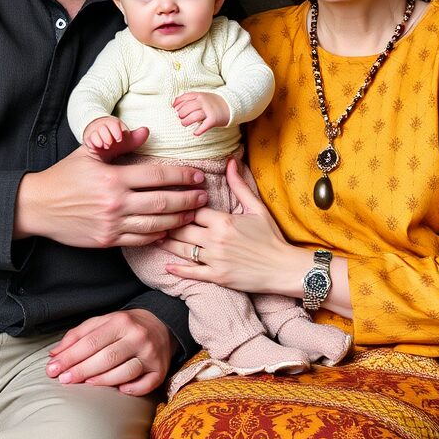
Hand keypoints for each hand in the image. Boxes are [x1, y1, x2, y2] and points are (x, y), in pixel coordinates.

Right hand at [15, 135, 207, 247]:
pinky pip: (139, 240)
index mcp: (113, 177)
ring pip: (155, 224)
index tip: (197, 176)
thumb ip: (120, 144)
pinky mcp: (107, 240)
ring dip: (178, 219)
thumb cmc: (65, 176)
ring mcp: (112, 223)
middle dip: (188, 200)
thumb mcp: (90, 153)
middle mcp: (115, 202)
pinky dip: (157, 236)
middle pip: (162, 202)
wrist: (38, 206)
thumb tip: (146, 132)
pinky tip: (169, 230)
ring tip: (192, 214)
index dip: (182, 176)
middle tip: (203, 197)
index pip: (158, 176)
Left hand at [45, 309, 174, 394]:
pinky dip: (132, 389)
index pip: (91, 342)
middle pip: (106, 358)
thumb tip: (54, 354)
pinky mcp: (160, 370)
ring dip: (103, 381)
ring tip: (86, 384)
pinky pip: (145, 385)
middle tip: (63, 380)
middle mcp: (138, 336)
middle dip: (81, 371)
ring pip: (125, 372)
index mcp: (121, 321)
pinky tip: (120, 390)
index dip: (69, 357)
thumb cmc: (124, 326)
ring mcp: (151, 354)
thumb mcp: (102, 322)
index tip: (52, 369)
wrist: (161, 324)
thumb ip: (78, 335)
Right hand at [83, 115, 133, 158]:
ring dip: (99, 140)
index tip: (119, 139)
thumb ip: (137, 137)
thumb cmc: (117, 140)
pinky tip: (95, 148)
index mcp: (115, 124)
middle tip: (109, 144)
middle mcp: (104, 126)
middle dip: (107, 137)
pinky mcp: (88, 139)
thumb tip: (146, 130)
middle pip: (103, 128)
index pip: (114, 124)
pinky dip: (92, 144)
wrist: (103, 144)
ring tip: (103, 146)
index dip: (116, 132)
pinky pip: (88, 140)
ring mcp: (95, 132)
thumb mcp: (128, 140)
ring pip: (94, 133)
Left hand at [161, 157, 300, 293]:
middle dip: (169, 224)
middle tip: (157, 219)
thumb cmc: (271, 237)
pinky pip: (192, 272)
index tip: (173, 203)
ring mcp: (215, 259)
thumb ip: (239, 185)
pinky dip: (177, 269)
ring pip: (182, 249)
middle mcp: (215, 239)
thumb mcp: (257, 208)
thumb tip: (231, 161)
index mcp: (223, 220)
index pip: (192, 210)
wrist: (283, 267)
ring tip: (156, 237)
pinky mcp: (217, 277)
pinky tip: (167, 265)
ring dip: (167, 243)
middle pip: (182, 229)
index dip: (181, 206)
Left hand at [172, 91, 230, 135]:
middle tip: (180, 118)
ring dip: (186, 122)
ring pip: (194, 116)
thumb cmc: (213, 103)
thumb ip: (192, 99)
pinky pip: (204, 126)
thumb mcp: (203, 96)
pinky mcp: (214, 119)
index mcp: (200, 95)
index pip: (185, 98)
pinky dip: (198, 131)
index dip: (177, 104)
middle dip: (181, 114)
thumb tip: (175, 106)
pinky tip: (195, 133)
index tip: (174, 109)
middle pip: (187, 108)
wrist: (231, 106)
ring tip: (184, 124)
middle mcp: (204, 102)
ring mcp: (209, 110)